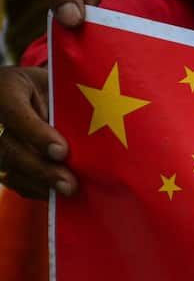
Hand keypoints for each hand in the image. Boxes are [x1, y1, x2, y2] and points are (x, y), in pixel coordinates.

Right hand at [0, 67, 74, 197]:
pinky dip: (38, 190)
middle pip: (9, 147)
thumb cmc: (62, 86)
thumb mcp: (66, 85)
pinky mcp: (5, 160)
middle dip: (40, 169)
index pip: (14, 112)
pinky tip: (59, 195)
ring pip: (10, 167)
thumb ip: (71, 107)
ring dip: (40, 184)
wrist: (49, 94)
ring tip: (68, 192)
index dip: (35, 134)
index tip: (61, 151)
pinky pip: (15, 180)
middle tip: (69, 184)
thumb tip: (99, 137)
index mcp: (7, 89)